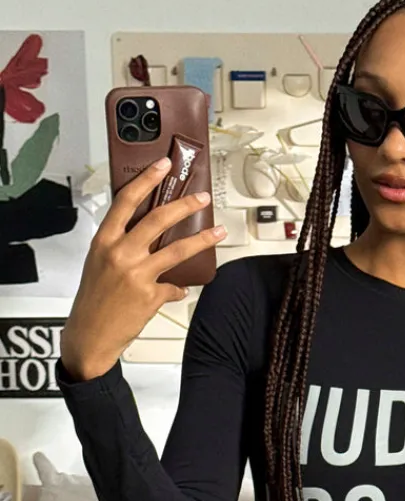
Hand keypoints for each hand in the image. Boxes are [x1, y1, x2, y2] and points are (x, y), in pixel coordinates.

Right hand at [60, 157, 226, 379]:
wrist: (90, 334)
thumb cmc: (93, 299)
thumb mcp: (99, 264)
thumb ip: (122, 247)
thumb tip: (149, 240)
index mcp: (104, 240)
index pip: (126, 201)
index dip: (147, 180)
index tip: (163, 166)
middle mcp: (120, 253)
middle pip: (158, 219)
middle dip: (185, 205)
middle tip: (202, 198)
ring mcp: (137, 273)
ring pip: (177, 249)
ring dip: (202, 239)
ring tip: (218, 231)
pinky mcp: (151, 294)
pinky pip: (175, 286)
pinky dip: (179, 288)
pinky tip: (181, 289)